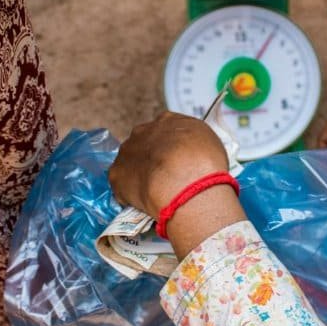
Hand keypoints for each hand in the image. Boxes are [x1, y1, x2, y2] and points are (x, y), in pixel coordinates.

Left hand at [109, 113, 244, 256]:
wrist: (184, 179)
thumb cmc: (205, 161)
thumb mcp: (210, 143)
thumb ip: (196, 145)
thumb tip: (193, 155)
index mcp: (168, 120)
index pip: (166, 132)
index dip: (172, 149)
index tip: (178, 163)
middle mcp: (144, 130)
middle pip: (145, 145)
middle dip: (152, 160)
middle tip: (166, 179)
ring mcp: (127, 151)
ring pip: (131, 164)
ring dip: (139, 176)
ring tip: (154, 195)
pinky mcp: (116, 173)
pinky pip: (122, 186)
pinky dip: (130, 195)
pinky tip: (143, 205)